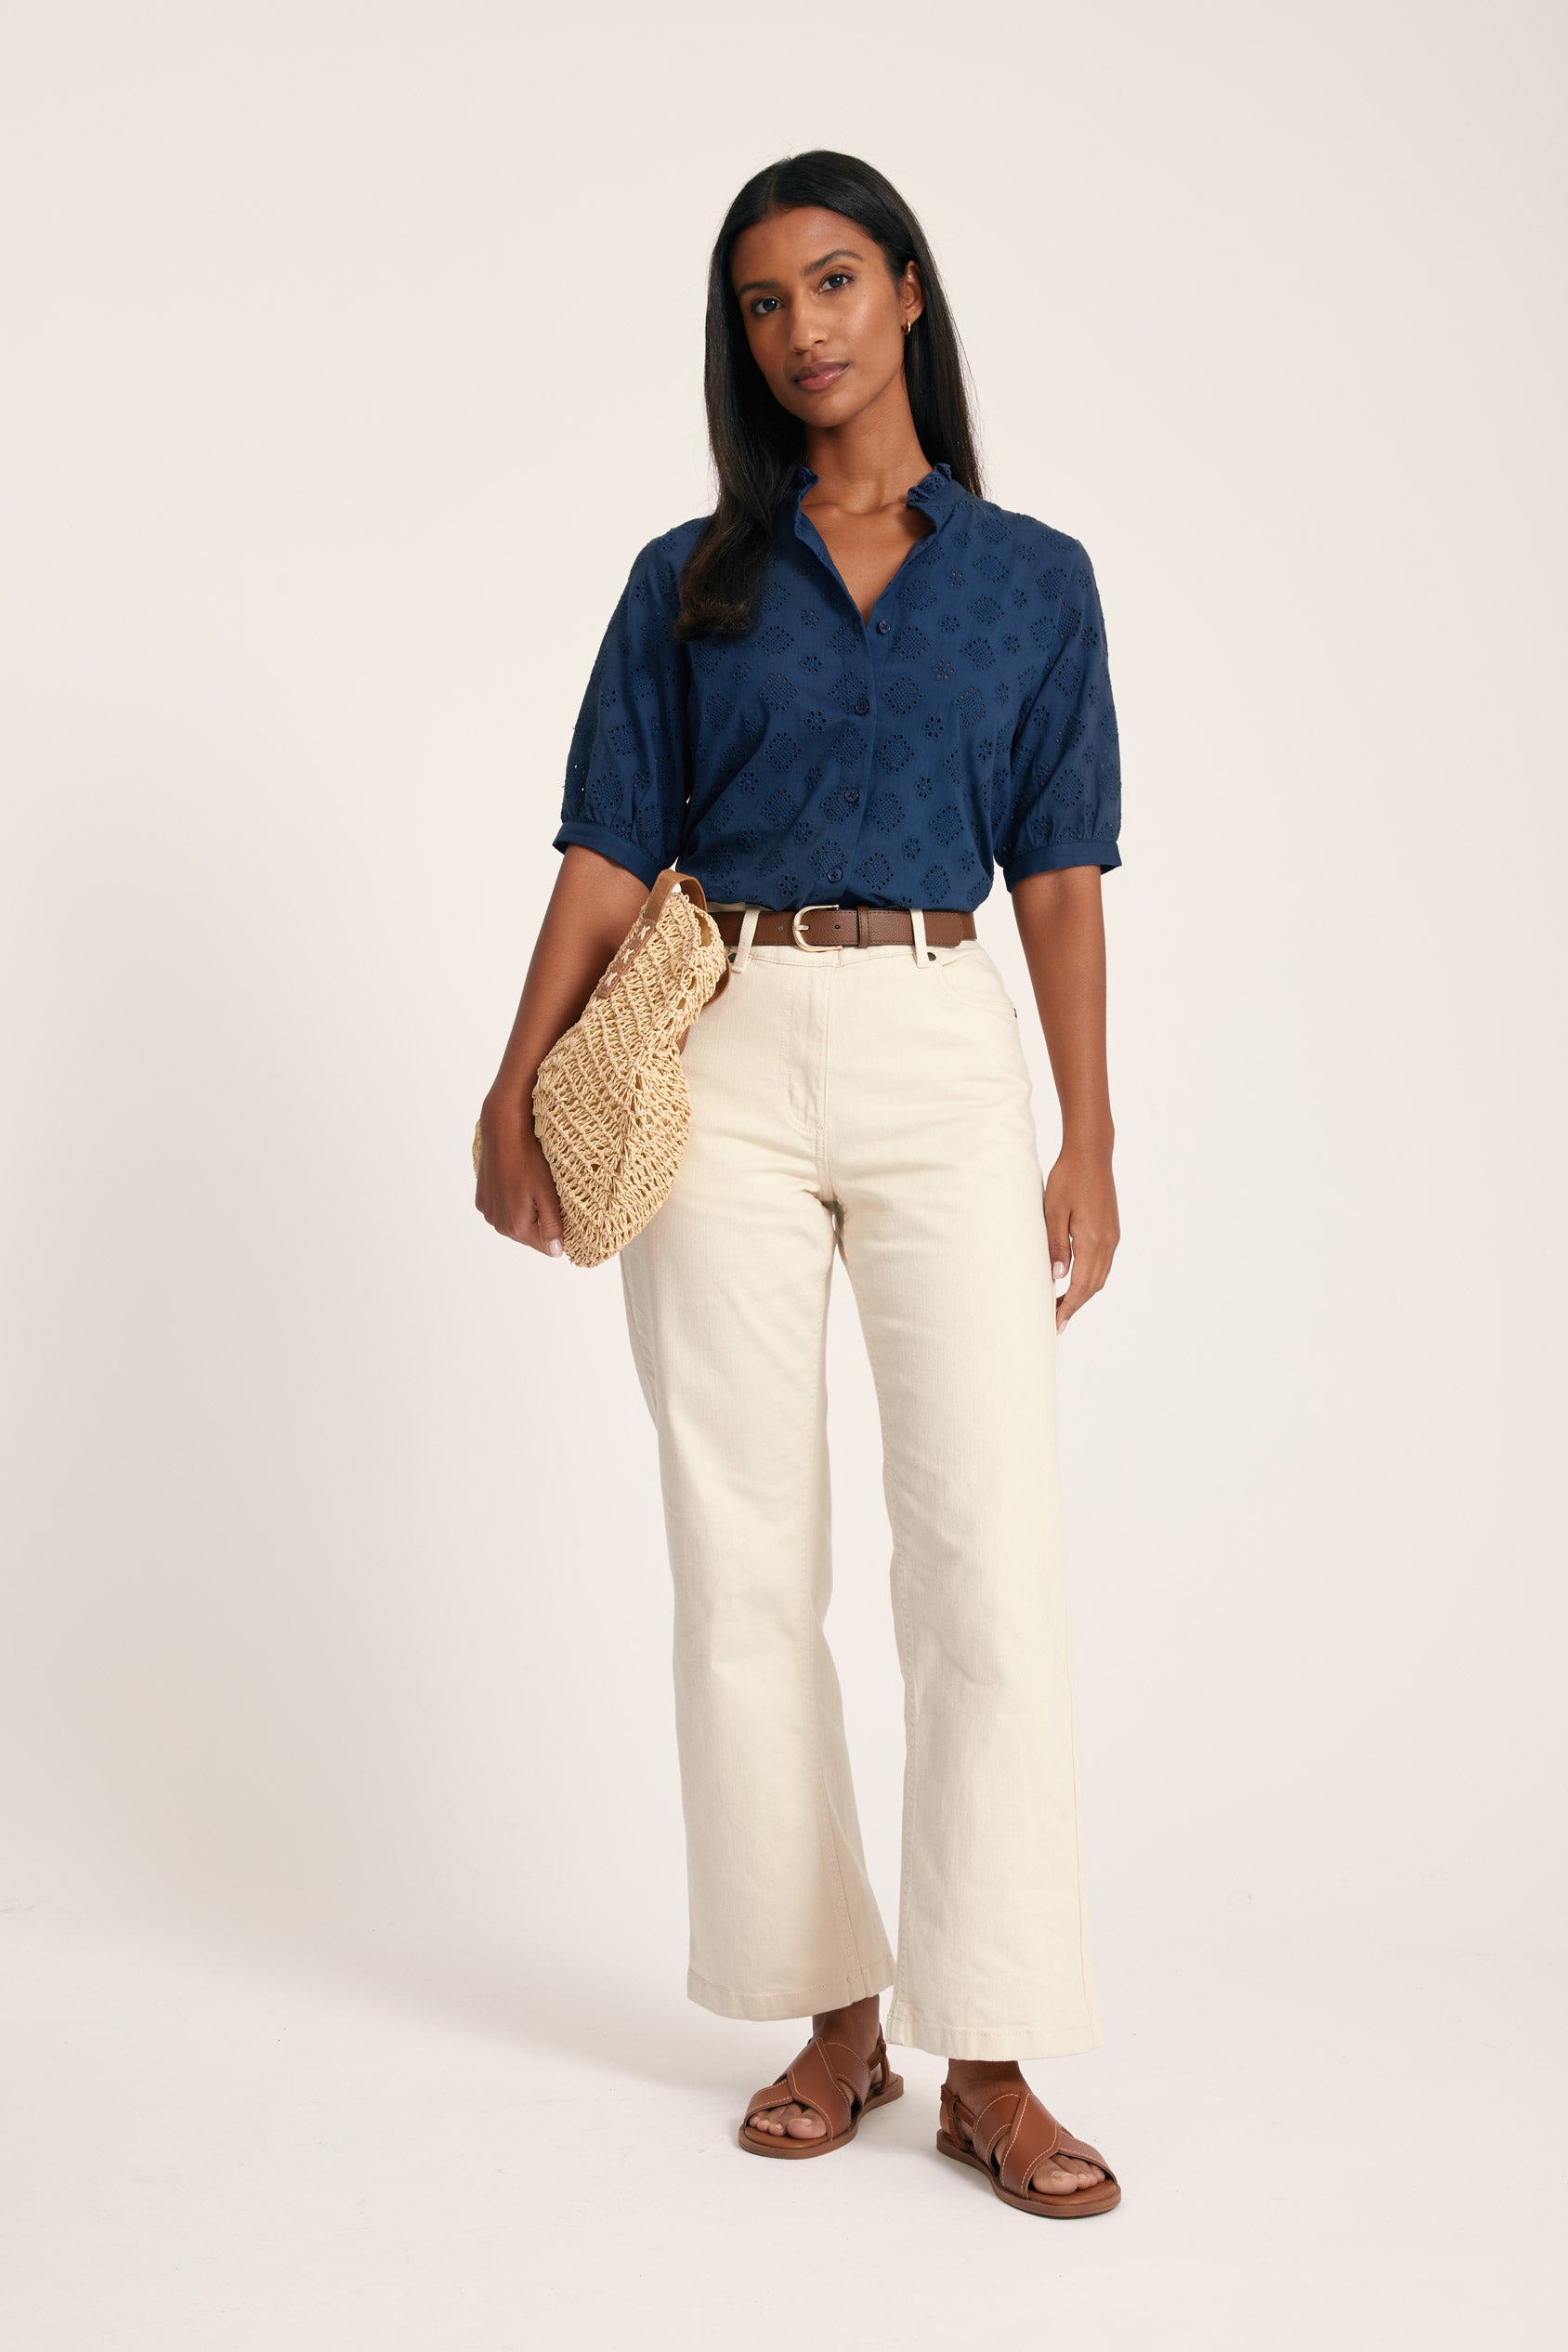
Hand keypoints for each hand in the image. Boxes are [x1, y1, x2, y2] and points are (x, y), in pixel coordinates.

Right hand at [475, 1092, 565, 1256]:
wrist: (503, 1132)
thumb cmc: (529, 1160)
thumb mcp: (548, 1194)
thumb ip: (552, 1226)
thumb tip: (556, 1253)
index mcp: (516, 1227)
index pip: (545, 1246)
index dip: (559, 1232)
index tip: (563, 1211)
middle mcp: (498, 1224)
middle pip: (529, 1234)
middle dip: (542, 1220)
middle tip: (549, 1194)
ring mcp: (488, 1212)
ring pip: (515, 1221)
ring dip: (526, 1211)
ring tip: (532, 1186)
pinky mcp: (482, 1199)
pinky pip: (502, 1209)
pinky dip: (512, 1201)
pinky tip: (518, 1183)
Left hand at [1043, 1146, 1118, 1331]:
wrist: (1091, 1154)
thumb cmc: (1068, 1178)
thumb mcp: (1053, 1211)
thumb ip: (1056, 1245)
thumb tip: (1058, 1277)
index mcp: (1093, 1240)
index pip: (1080, 1285)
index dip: (1068, 1307)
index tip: (1055, 1323)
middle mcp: (1108, 1243)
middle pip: (1093, 1286)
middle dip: (1074, 1306)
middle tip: (1054, 1321)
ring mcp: (1112, 1237)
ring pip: (1100, 1277)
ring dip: (1082, 1294)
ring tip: (1061, 1306)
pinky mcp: (1111, 1230)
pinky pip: (1102, 1264)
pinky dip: (1089, 1279)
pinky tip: (1074, 1281)